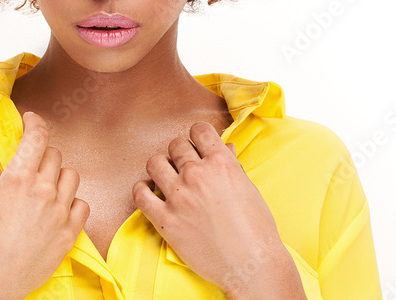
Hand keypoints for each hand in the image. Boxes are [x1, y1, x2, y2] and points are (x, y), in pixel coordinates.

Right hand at [0, 110, 89, 298]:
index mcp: (19, 177)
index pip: (36, 137)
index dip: (36, 123)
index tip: (32, 120)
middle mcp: (43, 189)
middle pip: (54, 155)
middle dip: (43, 156)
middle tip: (33, 167)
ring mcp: (59, 210)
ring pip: (71, 176)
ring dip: (60, 177)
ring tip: (47, 188)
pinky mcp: (70, 231)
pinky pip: (83, 204)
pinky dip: (73, 203)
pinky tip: (60, 209)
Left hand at [132, 122, 305, 298]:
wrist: (251, 264)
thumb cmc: (256, 229)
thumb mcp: (248, 188)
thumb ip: (231, 165)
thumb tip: (224, 147)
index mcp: (221, 163)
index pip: (198, 130)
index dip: (197, 137)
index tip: (197, 146)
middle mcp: (198, 174)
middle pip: (175, 145)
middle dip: (180, 154)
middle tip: (184, 167)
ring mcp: (179, 196)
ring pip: (154, 163)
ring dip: (160, 168)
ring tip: (166, 179)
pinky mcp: (165, 219)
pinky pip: (140, 194)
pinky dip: (142, 190)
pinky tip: (150, 193)